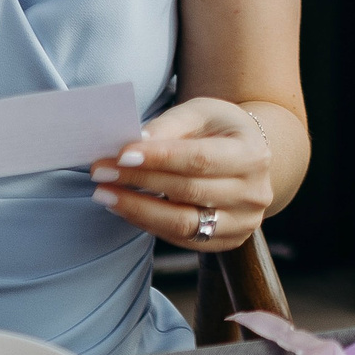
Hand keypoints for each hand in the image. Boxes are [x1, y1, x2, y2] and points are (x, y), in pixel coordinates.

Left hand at [92, 97, 274, 252]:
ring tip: (104, 194)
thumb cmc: (219, 130)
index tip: (122, 154)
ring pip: (183, 222)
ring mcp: (243, 222)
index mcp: (252, 154)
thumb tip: (136, 141)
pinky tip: (125, 207)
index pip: (200, 159)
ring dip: (138, 209)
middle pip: (188, 191)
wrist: (248, 158)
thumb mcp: (201, 113)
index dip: (160, 158)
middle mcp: (254, 192)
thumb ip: (171, 124)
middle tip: (100, 171)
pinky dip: (149, 223)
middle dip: (140, 181)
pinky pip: (181, 238)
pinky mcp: (227, 241)